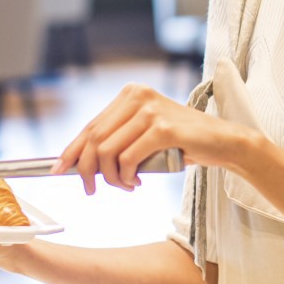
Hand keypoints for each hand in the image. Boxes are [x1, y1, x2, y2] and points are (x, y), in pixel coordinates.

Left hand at [52, 84, 259, 194]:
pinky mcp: (163, 129)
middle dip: (86, 169)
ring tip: (125, 185)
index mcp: (131, 94)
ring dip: (111, 177)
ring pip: (107, 152)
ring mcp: (151, 111)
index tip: (58, 169)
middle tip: (90, 189)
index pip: (90, 126)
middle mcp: (138, 97)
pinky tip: (137, 182)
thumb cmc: (183, 143)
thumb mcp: (145, 136)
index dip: (71, 150)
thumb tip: (81, 164)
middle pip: (94, 139)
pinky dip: (126, 177)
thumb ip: (118, 141)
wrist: (224, 143)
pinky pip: (128, 159)